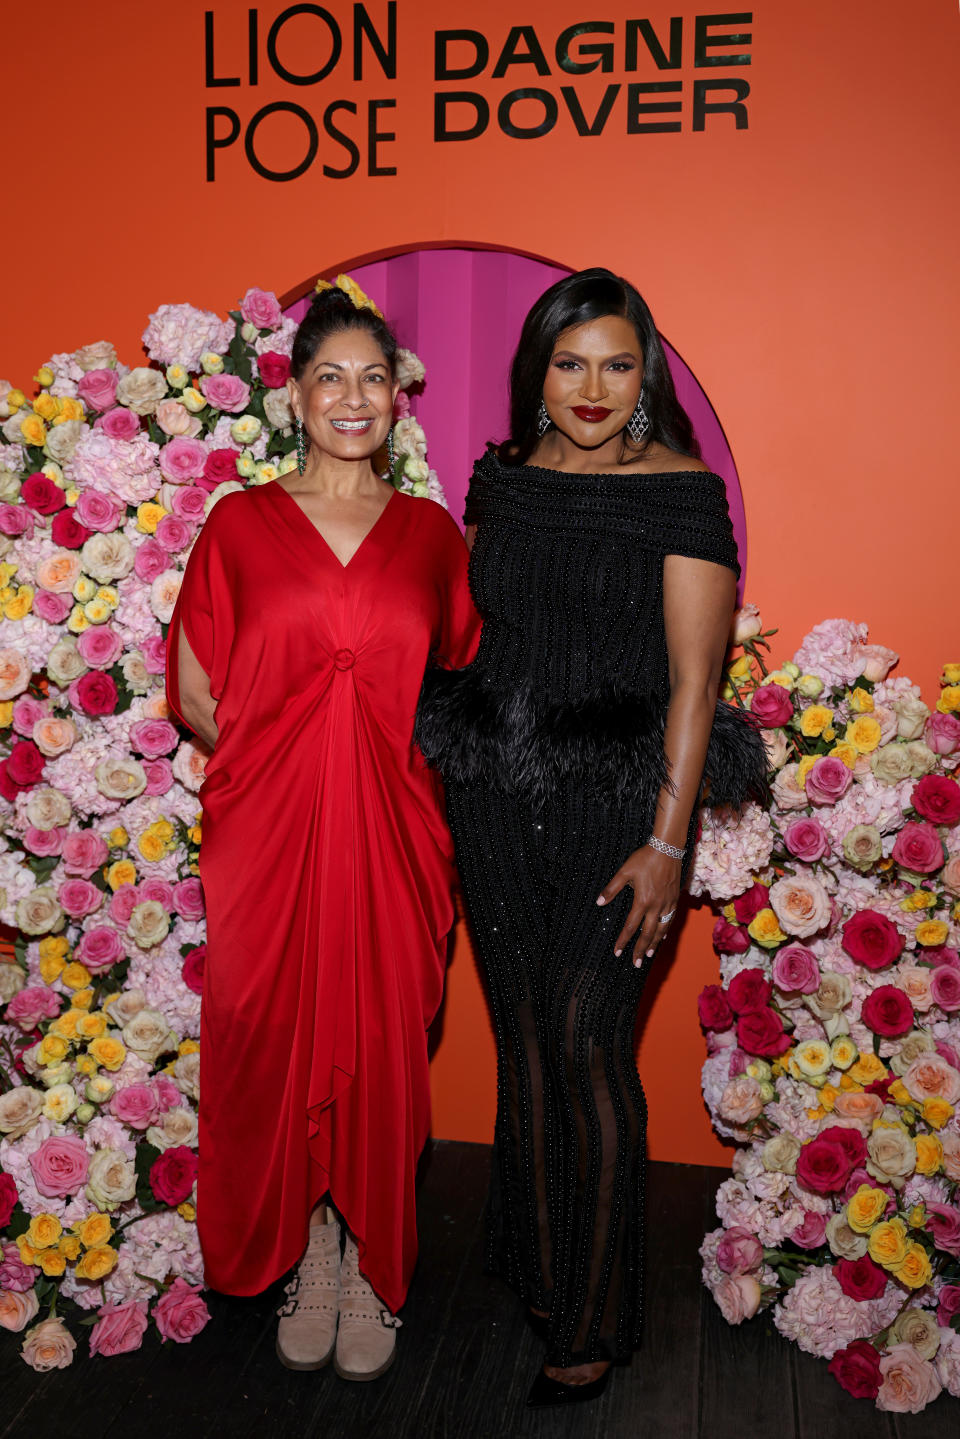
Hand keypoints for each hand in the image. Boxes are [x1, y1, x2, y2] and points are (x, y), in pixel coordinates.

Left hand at [596, 845, 681, 964]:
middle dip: (641, 950)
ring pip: (661, 930)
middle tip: (636, 963)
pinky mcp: (675, 900)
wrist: (668, 849)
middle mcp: (656, 906)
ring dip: (654, 944)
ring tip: (649, 955)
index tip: (617, 952)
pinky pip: (670, 920)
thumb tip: (599, 902)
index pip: (631, 927)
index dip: (623, 941)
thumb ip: (612, 889)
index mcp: (642, 901)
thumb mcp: (625, 872)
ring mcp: (667, 904)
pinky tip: (662, 937)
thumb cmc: (644, 858)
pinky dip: (665, 931)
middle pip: (648, 934)